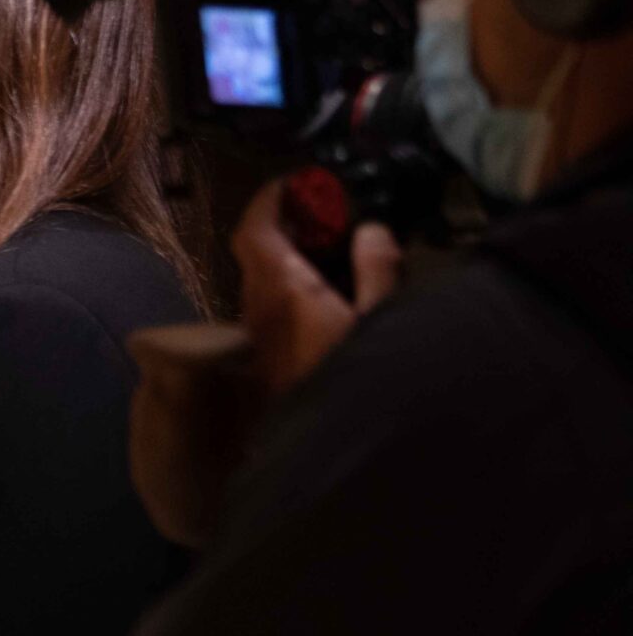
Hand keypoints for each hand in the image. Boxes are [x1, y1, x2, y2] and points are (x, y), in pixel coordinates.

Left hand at [234, 179, 403, 393]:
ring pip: (262, 283)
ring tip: (331, 250)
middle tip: (324, 214)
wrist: (314, 451)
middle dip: (286, 227)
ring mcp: (254, 337)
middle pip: (256, 253)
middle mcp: (257, 309)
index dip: (268, 199)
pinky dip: (291, 290)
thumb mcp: (380, 320)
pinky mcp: (260, 362)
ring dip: (289, 261)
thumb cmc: (346, 381)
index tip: (292, 183)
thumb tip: (371, 231)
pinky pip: (269, 311)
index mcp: (281, 289)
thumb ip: (378, 269)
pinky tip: (327, 299)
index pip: (254, 228)